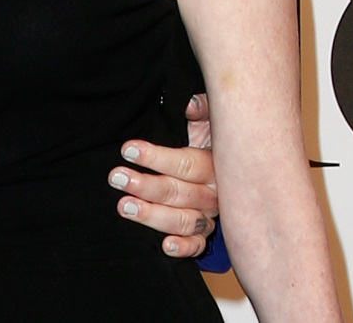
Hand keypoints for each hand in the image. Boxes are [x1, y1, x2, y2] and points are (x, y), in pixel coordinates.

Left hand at [109, 93, 217, 257]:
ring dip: (153, 216)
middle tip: (117, 177)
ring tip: (124, 206)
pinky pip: (198, 245)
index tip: (128, 149)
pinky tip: (166, 246)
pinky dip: (184, 248)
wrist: (235, 166)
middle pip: (180, 193)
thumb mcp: (211, 119)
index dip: (156, 156)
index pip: (185, 163)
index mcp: (215, 164)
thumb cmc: (212, 138)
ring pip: (184, 220)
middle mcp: (214, 193)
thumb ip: (203, 108)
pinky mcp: (204, 234)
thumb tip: (190, 106)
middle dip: (146, 186)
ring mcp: (209, 215)